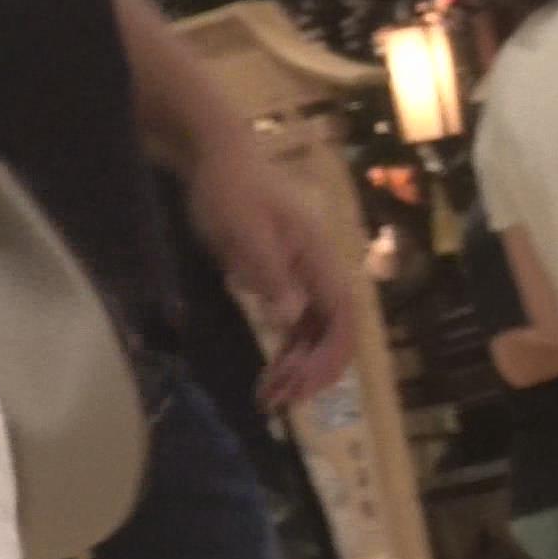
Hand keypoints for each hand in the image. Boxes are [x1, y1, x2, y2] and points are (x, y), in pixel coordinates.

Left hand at [185, 130, 358, 408]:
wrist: (216, 156)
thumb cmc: (229, 191)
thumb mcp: (244, 232)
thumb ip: (269, 274)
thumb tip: (292, 318)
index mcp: (318, 256)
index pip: (341, 317)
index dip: (329, 357)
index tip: (301, 389)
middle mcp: (320, 267)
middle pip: (333, 330)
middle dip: (312, 371)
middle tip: (277, 402)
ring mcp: (304, 272)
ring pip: (315, 331)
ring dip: (299, 366)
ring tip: (269, 396)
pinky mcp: (285, 274)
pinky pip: (297, 321)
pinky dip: (287, 350)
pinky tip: (269, 369)